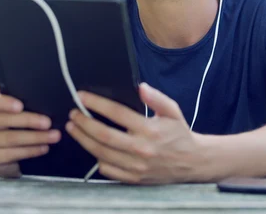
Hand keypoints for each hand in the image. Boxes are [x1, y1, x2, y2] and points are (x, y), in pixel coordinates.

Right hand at [0, 83, 60, 176]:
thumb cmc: (4, 120)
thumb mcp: (4, 105)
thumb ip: (13, 91)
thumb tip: (31, 76)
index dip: (3, 102)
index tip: (20, 104)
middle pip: (2, 121)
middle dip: (28, 120)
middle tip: (48, 122)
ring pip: (9, 139)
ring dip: (35, 138)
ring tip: (54, 136)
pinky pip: (11, 155)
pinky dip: (30, 151)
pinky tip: (44, 148)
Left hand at [66, 83, 204, 183]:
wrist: (192, 162)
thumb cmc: (179, 134)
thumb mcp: (173, 111)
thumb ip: (157, 98)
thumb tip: (140, 87)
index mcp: (150, 129)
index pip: (117, 113)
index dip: (97, 103)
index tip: (82, 96)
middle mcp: (141, 148)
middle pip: (103, 135)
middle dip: (84, 123)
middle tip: (73, 114)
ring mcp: (136, 166)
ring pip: (101, 153)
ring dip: (83, 139)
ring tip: (74, 128)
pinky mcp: (133, 178)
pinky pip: (107, 169)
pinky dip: (96, 158)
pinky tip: (92, 148)